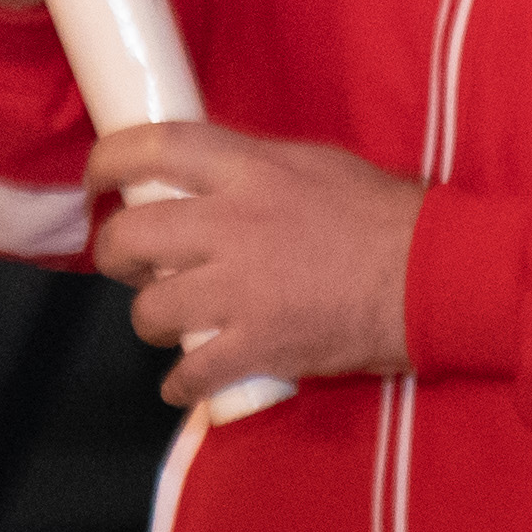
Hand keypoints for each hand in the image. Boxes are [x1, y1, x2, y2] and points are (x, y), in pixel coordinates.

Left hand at [89, 124, 418, 410]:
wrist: (435, 275)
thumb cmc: (388, 216)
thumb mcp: (317, 165)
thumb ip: (257, 170)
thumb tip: (213, 177)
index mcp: (249, 170)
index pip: (153, 147)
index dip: (107, 160)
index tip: (96, 176)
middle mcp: (231, 224)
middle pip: (130, 236)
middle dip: (115, 254)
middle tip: (131, 264)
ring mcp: (240, 289)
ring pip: (149, 310)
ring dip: (151, 320)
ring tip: (173, 324)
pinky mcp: (258, 345)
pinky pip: (191, 372)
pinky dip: (182, 383)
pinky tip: (188, 383)